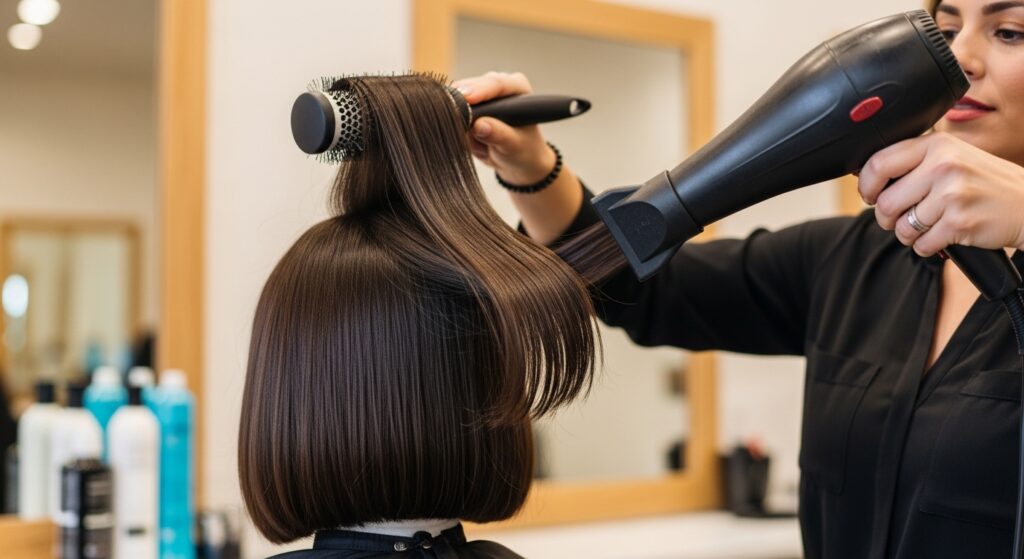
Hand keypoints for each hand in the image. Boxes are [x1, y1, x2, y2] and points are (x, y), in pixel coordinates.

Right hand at [452, 71, 555, 183]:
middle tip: (463, 130)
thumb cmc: (522, 150)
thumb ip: (498, 135)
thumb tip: (478, 125)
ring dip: (464, 127)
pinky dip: (460, 132)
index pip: (497, 84)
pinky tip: (475, 143)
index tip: (466, 97)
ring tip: (483, 146)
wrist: (514, 160)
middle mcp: (496, 84)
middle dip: (466, 111)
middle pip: (471, 88)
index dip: (480, 89)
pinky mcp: (466, 105)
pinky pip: (452, 115)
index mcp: (517, 86)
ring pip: (457, 103)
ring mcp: (479, 93)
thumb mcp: (513, 146)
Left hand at [857, 132, 1023, 255]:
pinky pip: (921, 244)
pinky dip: (926, 247)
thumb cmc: (985, 182)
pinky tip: (942, 236)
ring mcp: (952, 194)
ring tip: (927, 227)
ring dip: (908, 235)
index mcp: (936, 145)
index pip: (878, 164)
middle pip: (885, 202)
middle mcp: (943, 165)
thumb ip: (915, 162)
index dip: (866, 186)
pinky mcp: (959, 222)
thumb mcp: (952, 157)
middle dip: (886, 218)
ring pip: (901, 227)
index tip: (870, 196)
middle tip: (900, 219)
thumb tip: (865, 176)